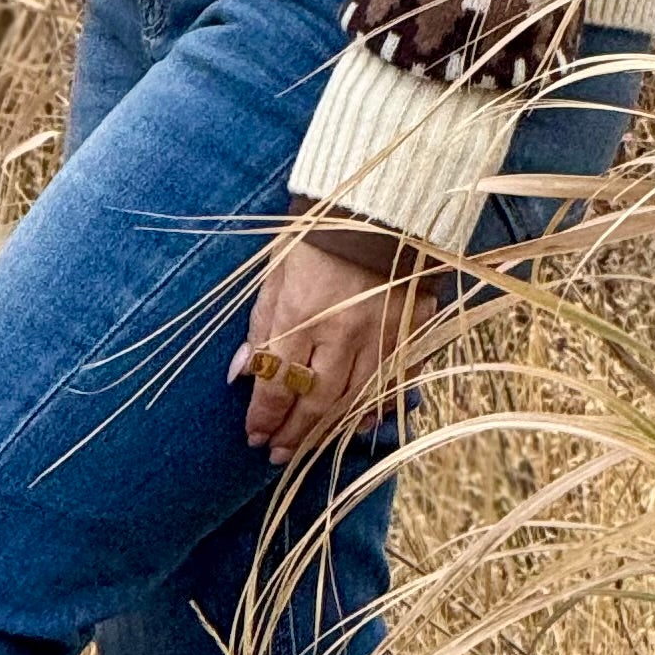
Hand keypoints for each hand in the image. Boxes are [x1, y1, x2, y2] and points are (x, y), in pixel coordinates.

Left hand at [232, 239, 428, 462]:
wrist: (380, 201)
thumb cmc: (318, 233)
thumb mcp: (278, 269)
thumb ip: (262, 322)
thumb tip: (242, 372)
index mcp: (303, 311)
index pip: (278, 382)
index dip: (264, 416)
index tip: (253, 435)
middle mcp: (343, 331)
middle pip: (316, 401)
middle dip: (292, 433)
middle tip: (276, 453)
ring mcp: (382, 333)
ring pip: (355, 401)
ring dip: (328, 431)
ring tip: (308, 447)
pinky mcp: (413, 330)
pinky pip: (394, 383)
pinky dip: (375, 408)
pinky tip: (357, 424)